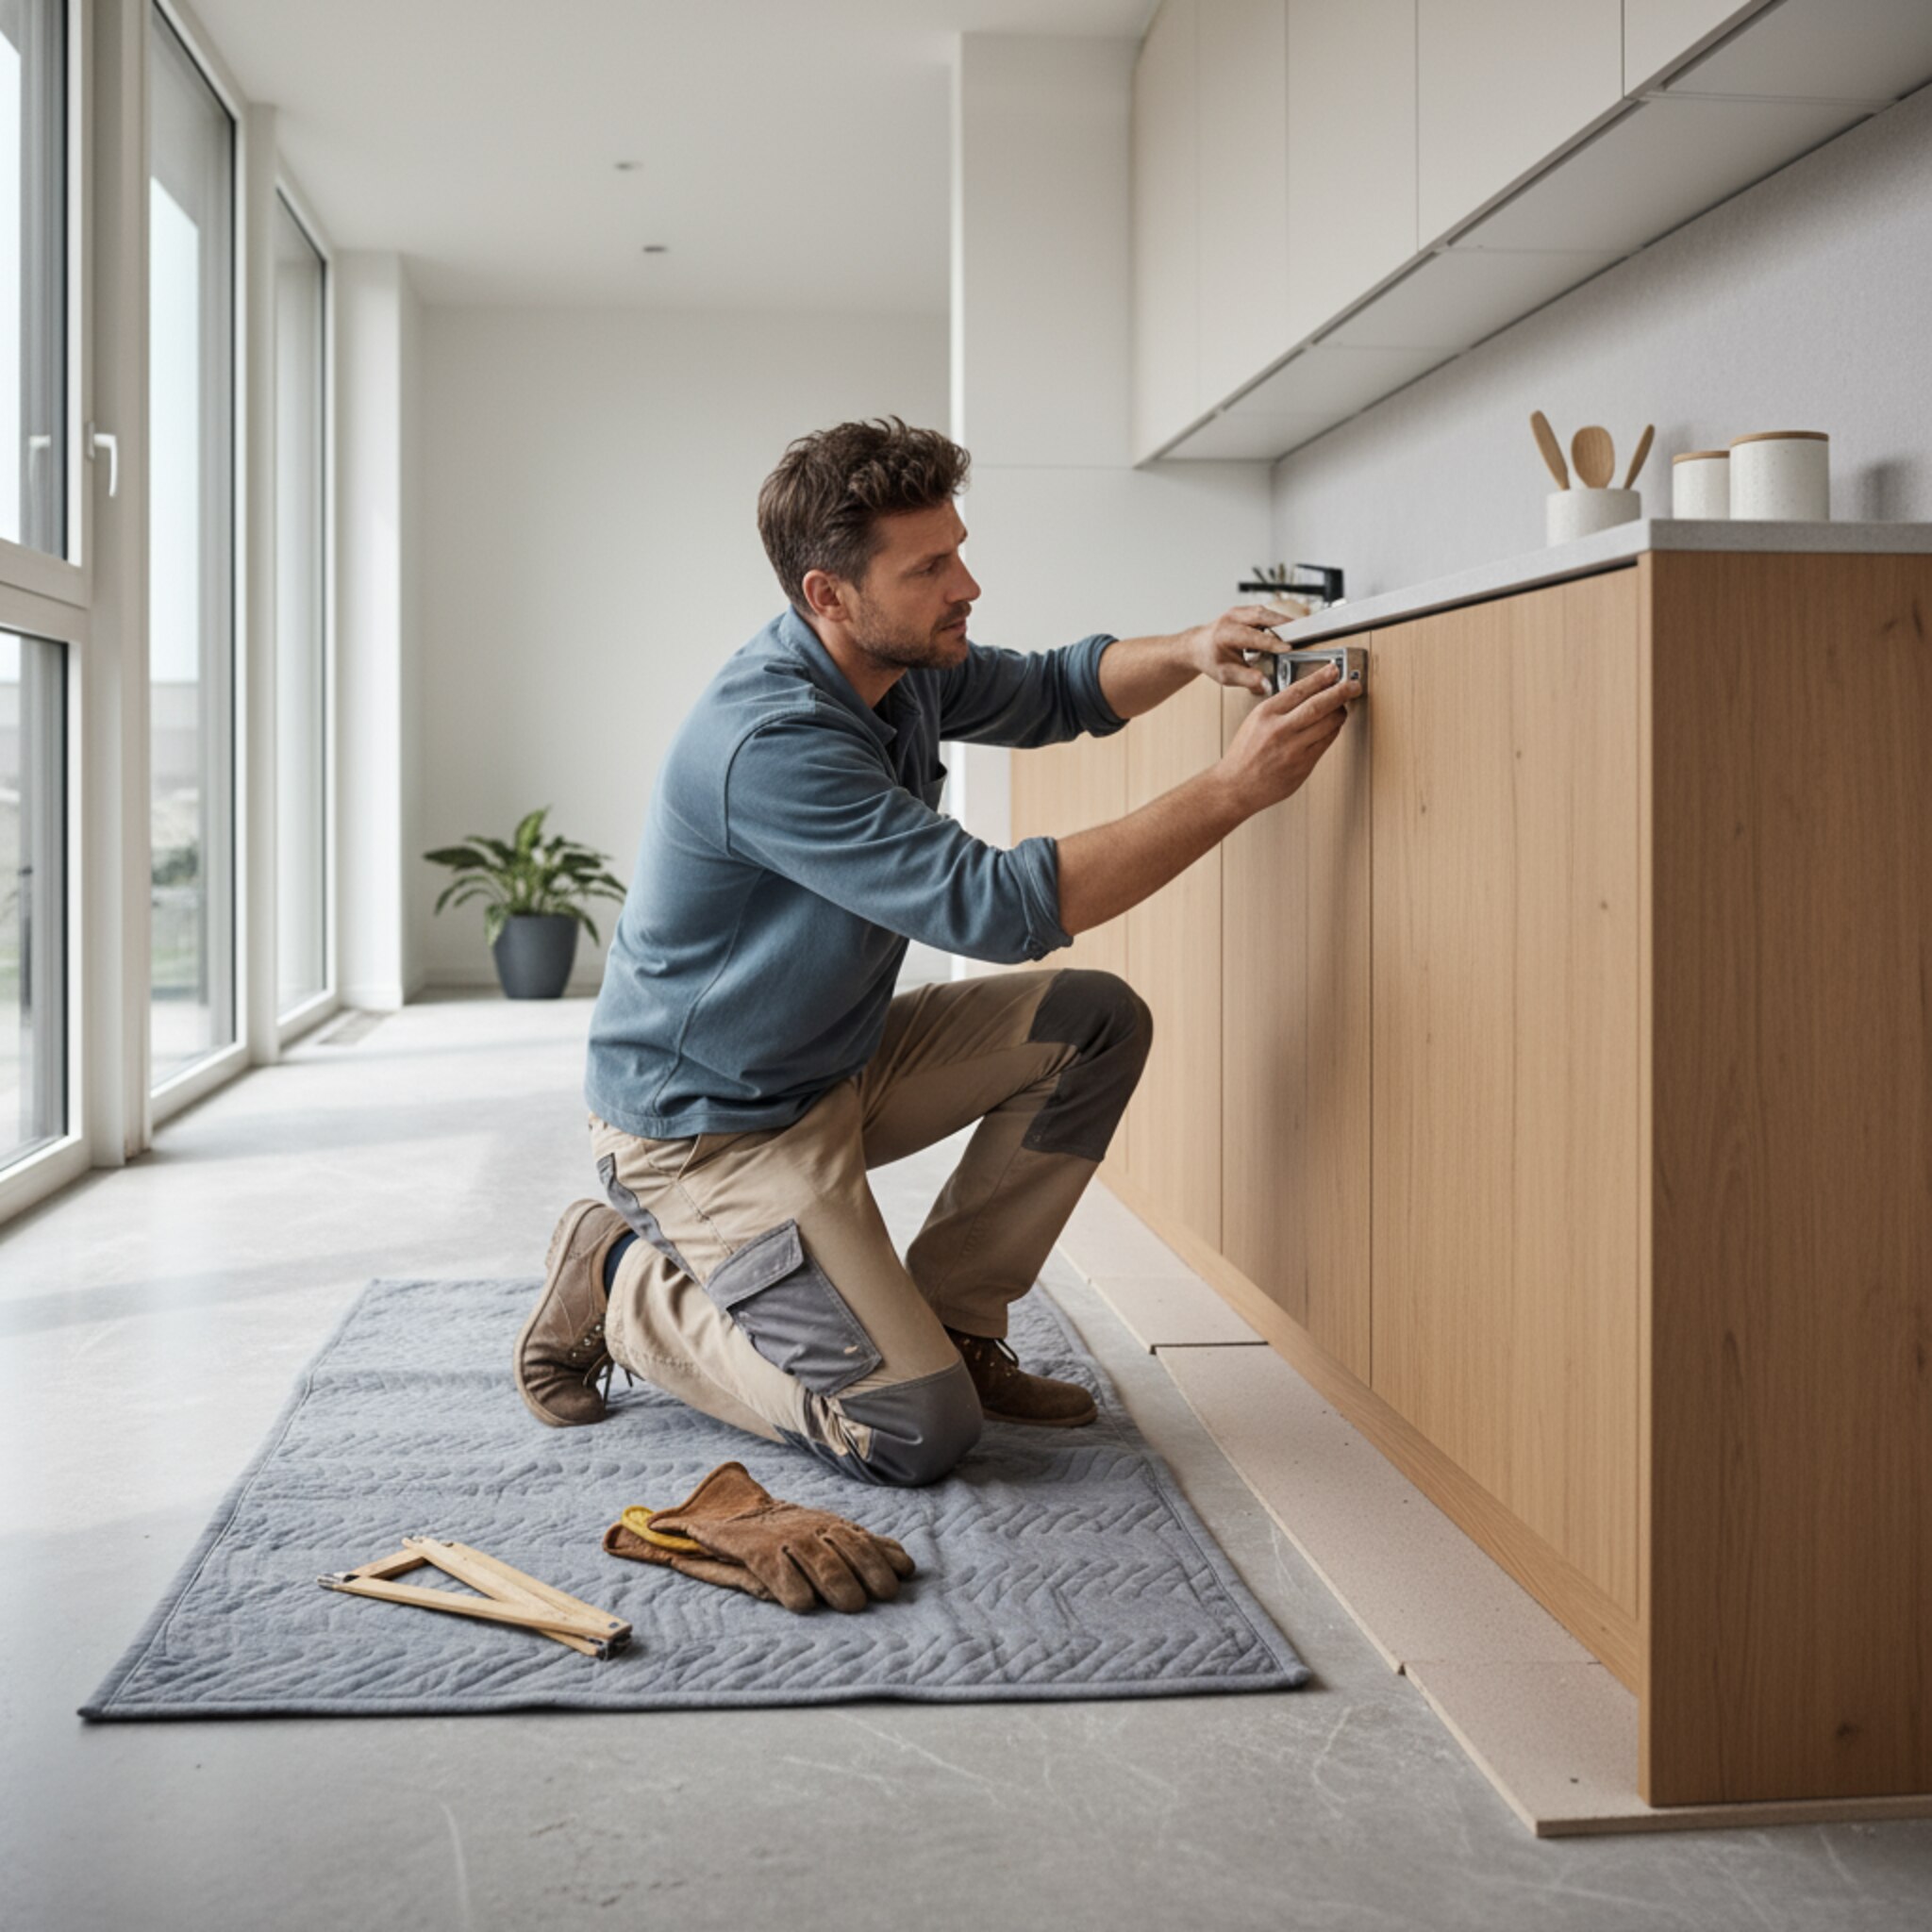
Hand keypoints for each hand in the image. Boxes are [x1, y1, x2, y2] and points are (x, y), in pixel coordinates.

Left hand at [1189, 602, 1307, 694]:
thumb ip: (1248, 680)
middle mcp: (1231, 618)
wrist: (1198, 647)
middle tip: (1302, 633)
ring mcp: (1238, 611)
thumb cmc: (1211, 660)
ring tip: (1298, 631)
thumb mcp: (1227, 675)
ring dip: (1281, 621)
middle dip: (1282, 624)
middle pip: (1261, 615)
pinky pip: (1265, 613)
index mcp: (1225, 634)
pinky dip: (1276, 621)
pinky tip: (1287, 630)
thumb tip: (1267, 685)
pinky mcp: (1245, 611)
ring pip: (1265, 612)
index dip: (1272, 642)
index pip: (1252, 636)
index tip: (1288, 648)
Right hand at [1218, 661, 1353, 812]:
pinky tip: (1333, 725)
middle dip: (1341, 692)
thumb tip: (1310, 693)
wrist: (1236, 786)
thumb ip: (1280, 708)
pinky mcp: (1303, 765)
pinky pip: (1326, 742)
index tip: (1334, 670)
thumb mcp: (1255, 721)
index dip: (1321, 677)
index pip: (1300, 689)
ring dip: (1340, 712)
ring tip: (1343, 706)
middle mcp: (1280, 730)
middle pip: (1319, 705)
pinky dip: (1333, 731)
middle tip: (1353, 685)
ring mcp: (1293, 749)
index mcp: (1265, 714)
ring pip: (1328, 724)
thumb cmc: (1244, 755)